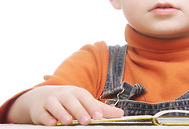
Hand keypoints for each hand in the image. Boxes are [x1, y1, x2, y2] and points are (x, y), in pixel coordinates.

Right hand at [8, 85, 123, 125]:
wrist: (42, 98)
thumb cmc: (69, 101)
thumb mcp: (84, 103)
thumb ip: (101, 109)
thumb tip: (121, 114)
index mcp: (77, 93)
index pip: (85, 98)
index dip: (92, 106)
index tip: (99, 116)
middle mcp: (64, 95)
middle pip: (71, 101)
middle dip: (78, 110)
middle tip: (86, 121)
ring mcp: (50, 101)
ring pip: (55, 105)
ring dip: (61, 113)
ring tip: (67, 121)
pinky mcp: (38, 110)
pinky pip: (41, 113)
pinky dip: (45, 118)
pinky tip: (50, 123)